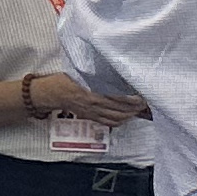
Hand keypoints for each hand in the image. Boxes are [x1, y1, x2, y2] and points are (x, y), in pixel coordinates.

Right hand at [32, 74, 152, 124]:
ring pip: (118, 118)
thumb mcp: (82, 72)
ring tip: (138, 109)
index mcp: (93, 91)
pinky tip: (126, 117)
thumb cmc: (66, 80)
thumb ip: (99, 75)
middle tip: (145, 102)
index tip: (142, 94)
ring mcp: (93, 112)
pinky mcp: (91, 117)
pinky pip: (109, 123)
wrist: (51, 93)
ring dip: (130, 115)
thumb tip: (118, 73)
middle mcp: (95, 104)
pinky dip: (120, 121)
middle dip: (136, 107)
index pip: (120, 98)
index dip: (133, 98)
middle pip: (122, 110)